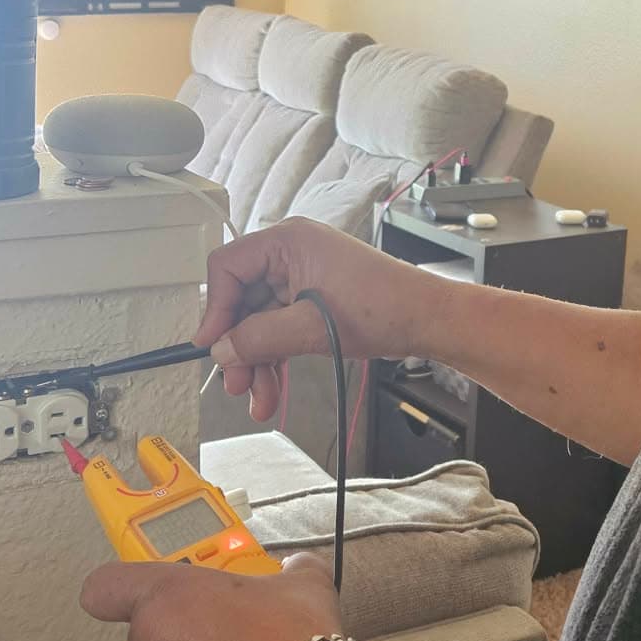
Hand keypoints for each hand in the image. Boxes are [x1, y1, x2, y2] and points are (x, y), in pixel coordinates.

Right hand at [196, 218, 441, 420]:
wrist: (427, 321)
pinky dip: (275, 358)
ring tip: (258, 398)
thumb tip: (222, 350)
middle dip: (239, 346)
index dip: (216, 308)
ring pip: (260, 322)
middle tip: (236, 382)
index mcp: (288, 242)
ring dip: (257, 361)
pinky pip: (280, 329)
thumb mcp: (312, 327)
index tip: (213, 345)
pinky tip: (272, 390)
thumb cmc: (385, 307)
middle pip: (242, 301)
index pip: (228, 267)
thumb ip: (260, 338)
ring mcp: (302, 278)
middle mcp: (291, 255)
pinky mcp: (312, 301)